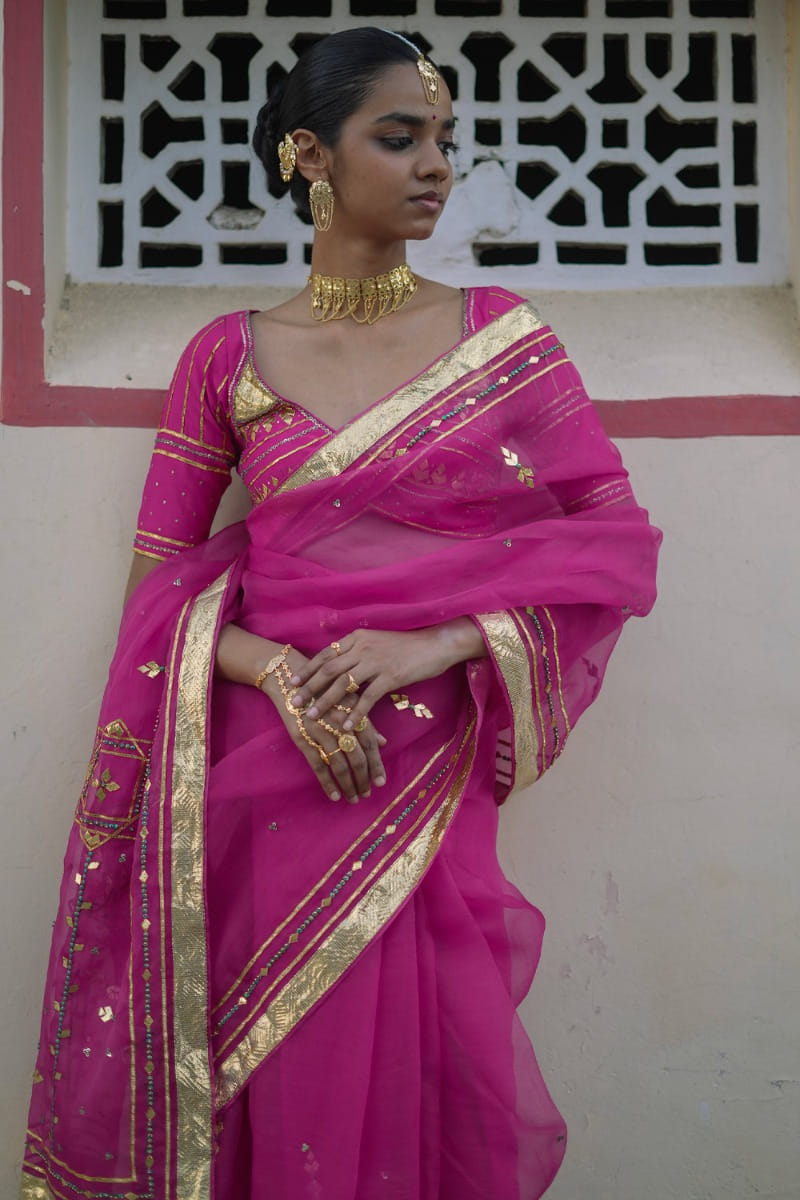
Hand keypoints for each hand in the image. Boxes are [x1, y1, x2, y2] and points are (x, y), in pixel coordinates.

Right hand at [260, 645, 387, 804]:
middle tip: (367, 794)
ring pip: (340, 765)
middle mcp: (340, 722)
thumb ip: (365, 721)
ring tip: (354, 797)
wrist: (288, 677)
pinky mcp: (303, 738)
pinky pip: (318, 765)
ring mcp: (321, 731)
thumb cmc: (322, 686)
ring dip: (349, 784)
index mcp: (353, 712)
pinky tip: (335, 796)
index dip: (376, 764)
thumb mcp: (347, 699)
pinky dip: (328, 783)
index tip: (381, 782)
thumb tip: (384, 742)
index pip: (370, 743)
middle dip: (364, 779)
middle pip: (357, 757)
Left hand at [289, 620, 485, 731]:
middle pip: (329, 669)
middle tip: (293, 702)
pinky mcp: (391, 676)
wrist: (436, 644)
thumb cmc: (407, 646)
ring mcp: (376, 661)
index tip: (293, 682)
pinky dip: (355, 713)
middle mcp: (363, 647)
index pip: (325, 654)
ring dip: (326, 702)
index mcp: (357, 638)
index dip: (308, 669)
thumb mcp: (378, 642)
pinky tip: (346, 727)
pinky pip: (367, 697)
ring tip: (312, 717)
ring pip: (343, 684)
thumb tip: (339, 668)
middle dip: (309, 687)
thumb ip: (358, 652)